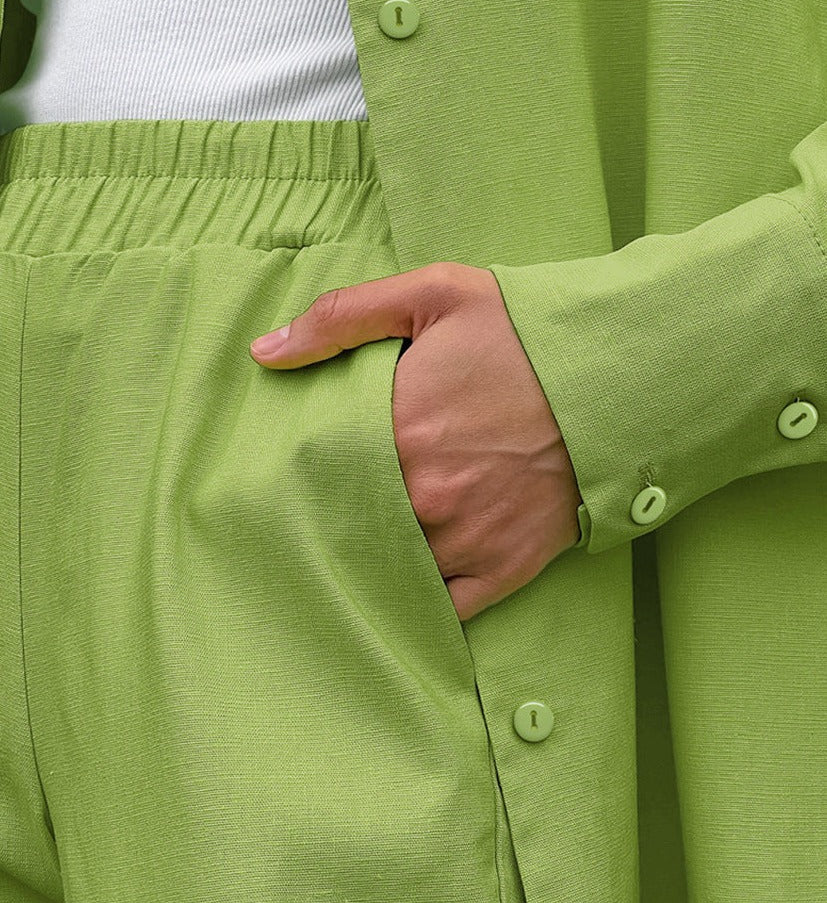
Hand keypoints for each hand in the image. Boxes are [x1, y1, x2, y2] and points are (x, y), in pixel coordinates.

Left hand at [249, 261, 582, 620]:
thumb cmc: (525, 331)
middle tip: (317, 513)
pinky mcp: (506, 566)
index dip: (302, 471)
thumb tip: (263, 353)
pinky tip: (402, 592)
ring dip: (372, 560)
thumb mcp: (433, 295)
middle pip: (350, 524)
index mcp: (400, 431)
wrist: (624, 373)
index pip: (320, 469)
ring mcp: (467, 538)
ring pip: (392, 569)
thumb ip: (342, 319)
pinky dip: (421, 601)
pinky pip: (445, 607)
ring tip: (353, 552)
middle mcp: (426, 497)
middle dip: (332, 518)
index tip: (290, 471)